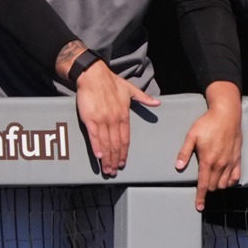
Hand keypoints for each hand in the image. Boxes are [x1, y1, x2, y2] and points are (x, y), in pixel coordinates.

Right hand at [75, 61, 158, 176]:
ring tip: (107, 168)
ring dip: (106, 158)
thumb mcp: (131, 90)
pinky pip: (94, 136)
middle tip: (114, 171)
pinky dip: (97, 147)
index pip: (126, 139)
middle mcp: (114, 120)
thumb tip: (158, 102)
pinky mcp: (89, 119)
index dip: (124, 152)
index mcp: (124, 116)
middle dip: (115, 159)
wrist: (94, 76)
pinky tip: (98, 156)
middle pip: (117, 144)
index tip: (123, 162)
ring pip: (106, 143)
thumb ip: (144, 98)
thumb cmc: (112, 83)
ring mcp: (102, 120)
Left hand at [178, 83, 241, 210]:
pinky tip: (226, 180)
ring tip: (212, 181)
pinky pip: (236, 176)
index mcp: (207, 160)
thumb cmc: (207, 124)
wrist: (227, 115)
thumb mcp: (191, 136)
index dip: (201, 197)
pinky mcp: (238, 158)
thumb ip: (184, 153)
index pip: (204, 185)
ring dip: (218, 186)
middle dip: (208, 189)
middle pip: (214, 186)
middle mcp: (220, 164)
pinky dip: (231, 181)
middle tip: (202, 186)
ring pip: (225, 183)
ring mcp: (230, 162)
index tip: (199, 207)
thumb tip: (178, 167)